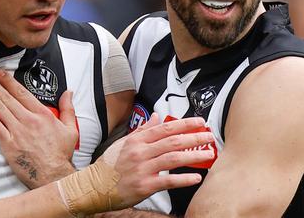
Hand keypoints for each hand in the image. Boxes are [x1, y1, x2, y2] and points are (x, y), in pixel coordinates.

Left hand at [0, 70, 77, 188]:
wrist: (53, 175)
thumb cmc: (61, 154)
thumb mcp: (71, 129)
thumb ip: (68, 108)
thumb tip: (69, 92)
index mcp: (42, 114)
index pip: (22, 92)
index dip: (9, 81)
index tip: (0, 73)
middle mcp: (28, 120)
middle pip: (7, 97)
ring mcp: (17, 131)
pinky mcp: (8, 144)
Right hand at [57, 113, 214, 214]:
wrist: (94, 186)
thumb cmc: (109, 166)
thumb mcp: (124, 143)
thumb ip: (142, 130)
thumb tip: (156, 117)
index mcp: (137, 140)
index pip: (165, 128)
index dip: (184, 124)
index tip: (199, 122)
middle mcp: (141, 152)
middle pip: (172, 141)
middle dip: (194, 137)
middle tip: (209, 136)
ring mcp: (143, 169)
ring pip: (173, 159)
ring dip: (193, 155)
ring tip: (208, 154)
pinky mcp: (145, 186)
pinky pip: (168, 181)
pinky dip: (183, 179)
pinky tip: (196, 177)